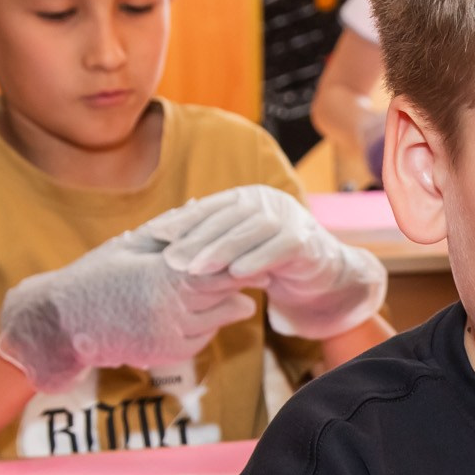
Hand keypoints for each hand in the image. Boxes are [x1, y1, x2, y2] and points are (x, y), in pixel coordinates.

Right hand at [0, 233, 257, 391]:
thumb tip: (202, 212)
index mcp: (160, 275)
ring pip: (215, 320)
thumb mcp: (129, 247)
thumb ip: (170, 235)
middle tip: (261, 272)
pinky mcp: (164, 355)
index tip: (255, 252)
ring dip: (228, 306)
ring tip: (238, 294)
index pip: (216, 267)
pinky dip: (207, 328)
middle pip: (222, 294)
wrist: (60, 323)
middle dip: (242, 283)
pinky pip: (200, 340)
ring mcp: (166, 335)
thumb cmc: (95, 275)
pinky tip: (206, 315)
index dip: (240, 260)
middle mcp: (167, 308)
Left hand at [146, 185, 388, 338]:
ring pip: (251, 230)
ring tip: (196, 268)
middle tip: (171, 259)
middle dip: (196, 238)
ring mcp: (290, 218)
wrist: (320, 276)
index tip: (154, 234)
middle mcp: (268, 202)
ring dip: (222, 250)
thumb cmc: (268, 261)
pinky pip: (279, 248)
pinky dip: (257, 259)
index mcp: (247, 198)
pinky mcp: (307, 240)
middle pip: (228, 218)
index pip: (210, 207)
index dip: (182, 220)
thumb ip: (209, 238)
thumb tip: (158, 234)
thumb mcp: (235, 248)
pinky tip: (236, 274)